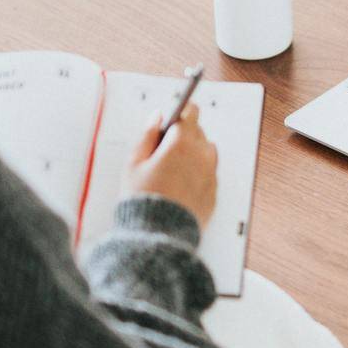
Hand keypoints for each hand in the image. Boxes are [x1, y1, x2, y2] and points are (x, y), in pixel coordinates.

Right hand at [122, 104, 217, 230]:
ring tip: (172, 170)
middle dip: (183, 135)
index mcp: (181, 143)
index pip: (190, 112)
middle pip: (198, 132)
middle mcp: (201, 155)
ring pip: (206, 152)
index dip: (180, 112)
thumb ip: (146, 135)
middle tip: (163, 151)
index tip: (173, 117)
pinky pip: (208, 173)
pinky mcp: (214, 191)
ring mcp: (210, 174)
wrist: (158, 234)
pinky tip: (179, 186)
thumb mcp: (134, 163)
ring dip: (193, 153)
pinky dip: (198, 174)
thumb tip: (156, 117)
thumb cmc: (143, 199)